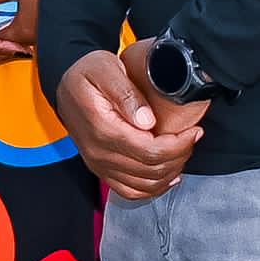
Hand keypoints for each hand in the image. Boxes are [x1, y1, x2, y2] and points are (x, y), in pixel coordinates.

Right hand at [55, 47, 205, 201]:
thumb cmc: (87, 74)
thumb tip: (147, 121)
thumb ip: (126, 93)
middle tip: (192, 137)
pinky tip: (167, 175)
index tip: (193, 131)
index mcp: (103, 129)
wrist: (66, 86)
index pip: (150, 151)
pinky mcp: (101, 170)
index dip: (178, 145)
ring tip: (181, 151)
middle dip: (179, 156)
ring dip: (170, 172)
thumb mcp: (106, 69)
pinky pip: (130, 191)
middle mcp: (99, 153)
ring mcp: (98, 164)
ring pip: (144, 185)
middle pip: (151, 170)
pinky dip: (153, 188)